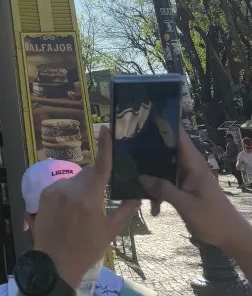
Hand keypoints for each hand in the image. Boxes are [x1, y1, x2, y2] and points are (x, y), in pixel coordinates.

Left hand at [32, 127, 139, 288]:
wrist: (55, 263)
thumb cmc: (87, 249)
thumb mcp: (110, 232)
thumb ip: (124, 212)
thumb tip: (137, 196)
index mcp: (90, 198)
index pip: (100, 166)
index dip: (104, 147)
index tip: (106, 128)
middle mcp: (72, 189)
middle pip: (88, 173)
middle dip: (95, 180)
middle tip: (98, 199)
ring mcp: (56, 190)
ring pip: (74, 179)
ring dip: (81, 187)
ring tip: (80, 211)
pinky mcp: (45, 193)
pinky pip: (61, 186)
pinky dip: (68, 192)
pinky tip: (68, 211)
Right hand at [141, 127, 251, 254]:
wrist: (231, 237)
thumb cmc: (212, 218)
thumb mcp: (186, 205)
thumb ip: (164, 190)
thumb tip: (141, 176)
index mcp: (193, 163)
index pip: (178, 135)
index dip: (163, 124)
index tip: (141, 118)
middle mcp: (190, 166)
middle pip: (167, 150)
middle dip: (149, 150)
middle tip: (126, 149)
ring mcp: (187, 177)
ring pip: (165, 168)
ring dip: (152, 177)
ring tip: (134, 181)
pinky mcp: (186, 189)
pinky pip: (168, 183)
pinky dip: (160, 193)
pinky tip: (153, 209)